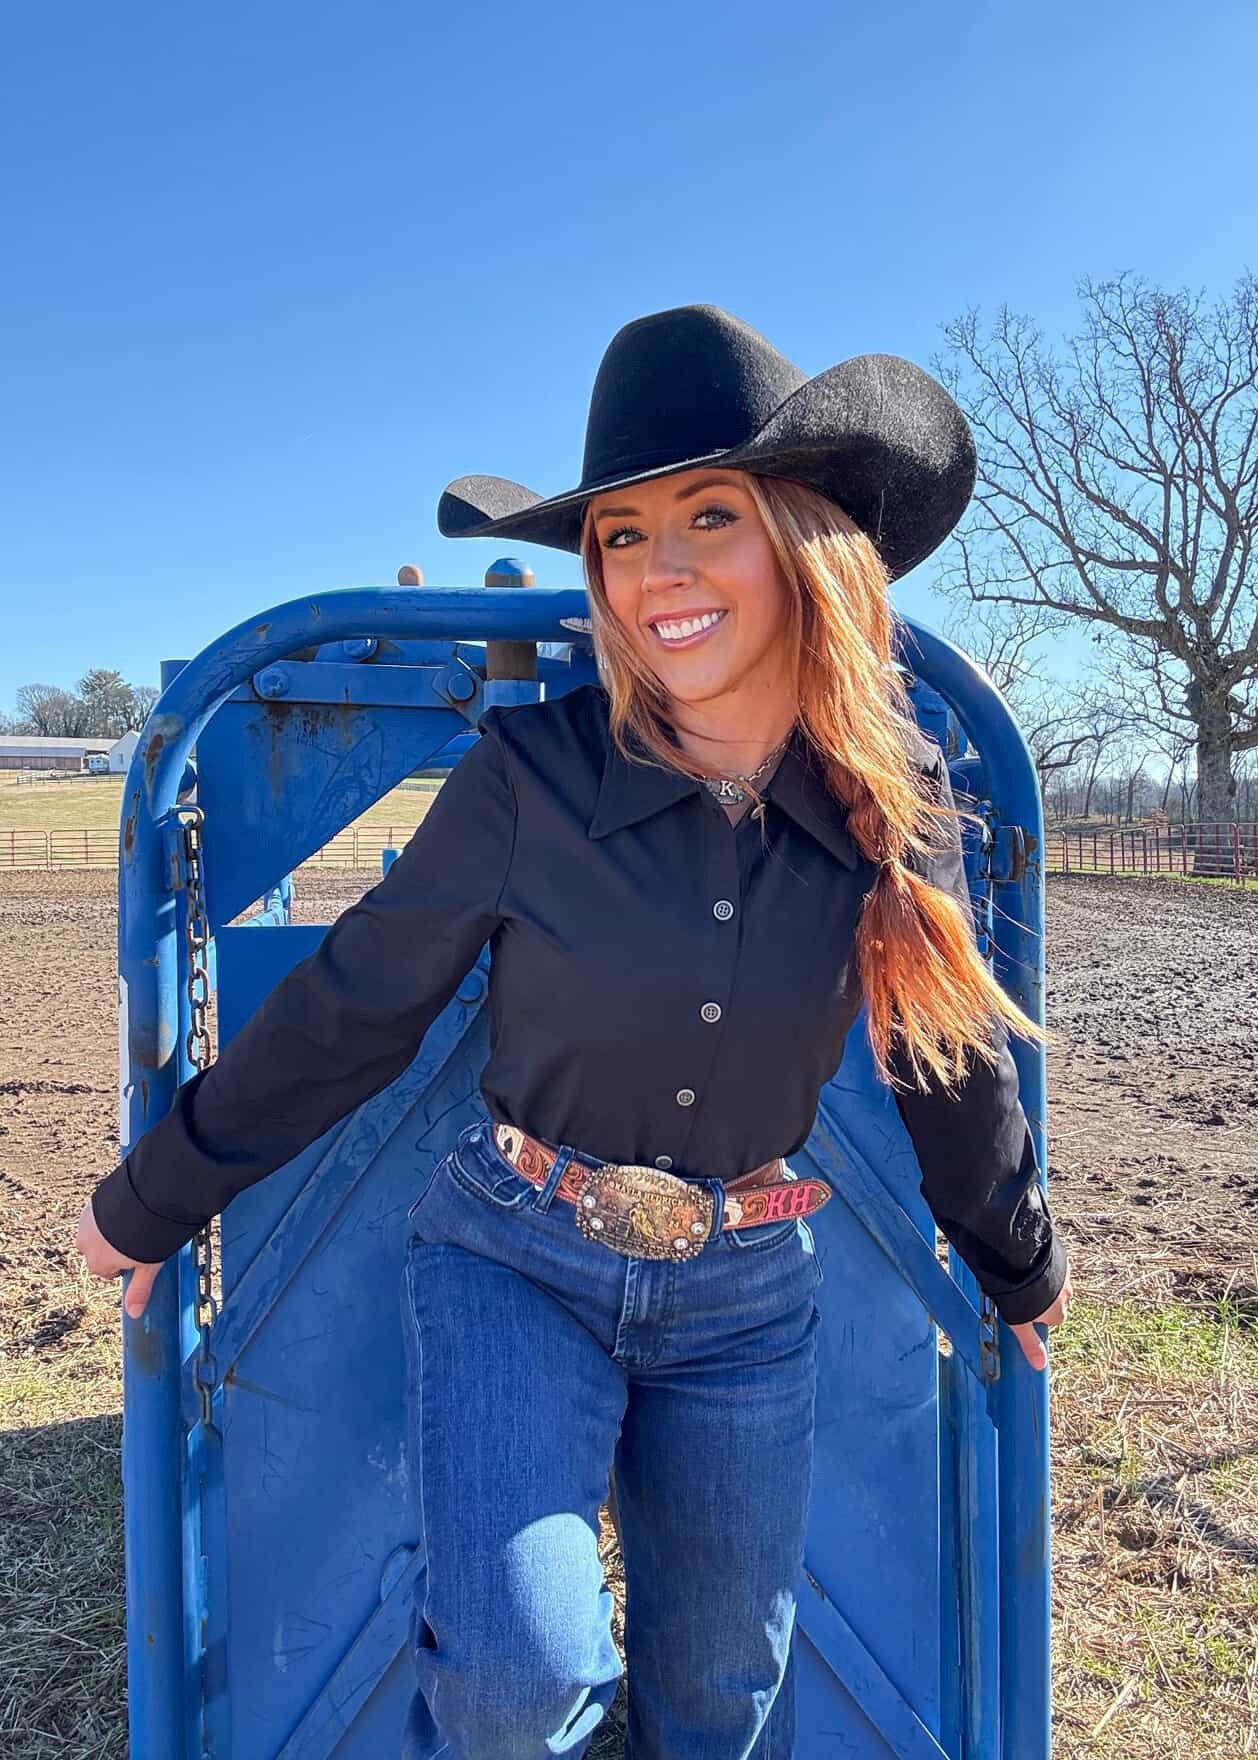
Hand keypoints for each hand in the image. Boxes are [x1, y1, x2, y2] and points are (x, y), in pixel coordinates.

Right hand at [75, 1196, 164, 1318]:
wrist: (140, 1202)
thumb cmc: (144, 1237)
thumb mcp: (148, 1266)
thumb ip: (140, 1289)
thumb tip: (134, 1314)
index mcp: (97, 1263)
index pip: (107, 1271)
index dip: (125, 1265)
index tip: (139, 1256)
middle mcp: (86, 1244)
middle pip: (100, 1251)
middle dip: (115, 1247)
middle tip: (140, 1239)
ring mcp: (86, 1222)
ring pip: (98, 1230)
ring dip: (111, 1229)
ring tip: (135, 1223)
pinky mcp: (92, 1202)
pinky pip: (99, 1211)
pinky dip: (110, 1212)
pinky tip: (128, 1209)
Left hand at [1007, 1265, 1072, 1371]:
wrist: (1025, 1264)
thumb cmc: (1022, 1296)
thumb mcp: (1021, 1324)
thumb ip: (1030, 1343)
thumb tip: (1040, 1366)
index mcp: (1059, 1314)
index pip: (1052, 1319)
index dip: (1036, 1316)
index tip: (1023, 1311)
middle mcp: (1067, 1296)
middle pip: (1054, 1301)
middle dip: (1041, 1298)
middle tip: (1019, 1293)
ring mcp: (1065, 1275)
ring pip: (1054, 1282)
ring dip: (1042, 1280)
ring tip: (1020, 1277)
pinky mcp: (1059, 1257)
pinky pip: (1052, 1264)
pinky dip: (1042, 1265)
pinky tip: (1026, 1263)